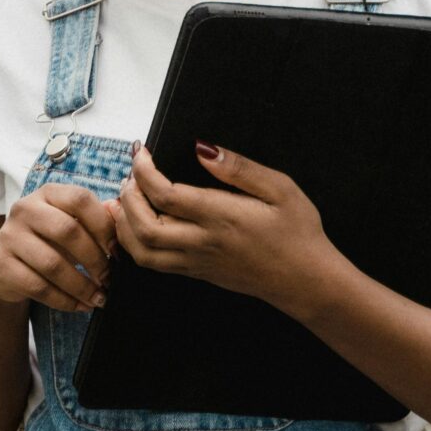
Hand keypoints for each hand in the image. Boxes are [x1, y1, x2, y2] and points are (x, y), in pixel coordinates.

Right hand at [0, 183, 117, 313]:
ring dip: (82, 286)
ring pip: (53, 264)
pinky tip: (79, 305)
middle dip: (95, 259)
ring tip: (98, 297)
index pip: (80, 199)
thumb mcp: (69, 225)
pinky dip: (64, 301)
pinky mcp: (0, 264)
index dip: (103, 226)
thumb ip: (95, 219)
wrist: (2, 266)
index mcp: (47, 193)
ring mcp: (8, 235)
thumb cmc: (46, 242)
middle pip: (68, 231)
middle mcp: (24, 208)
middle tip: (109, 279)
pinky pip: (38, 287)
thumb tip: (120, 215)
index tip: (117, 252)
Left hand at [109, 140, 349, 315]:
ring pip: (143, 251)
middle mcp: (203, 242)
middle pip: (144, 226)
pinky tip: (135, 225)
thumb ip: (239, 168)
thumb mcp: (280, 188)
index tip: (141, 152)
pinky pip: (154, 264)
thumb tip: (203, 148)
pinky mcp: (198, 273)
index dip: (144, 171)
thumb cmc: (298, 233)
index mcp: (221, 217)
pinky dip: (135, 244)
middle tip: (131, 174)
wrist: (306, 281)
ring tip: (124, 199)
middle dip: (127, 197)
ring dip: (124, 224)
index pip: (165, 195)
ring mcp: (197, 262)